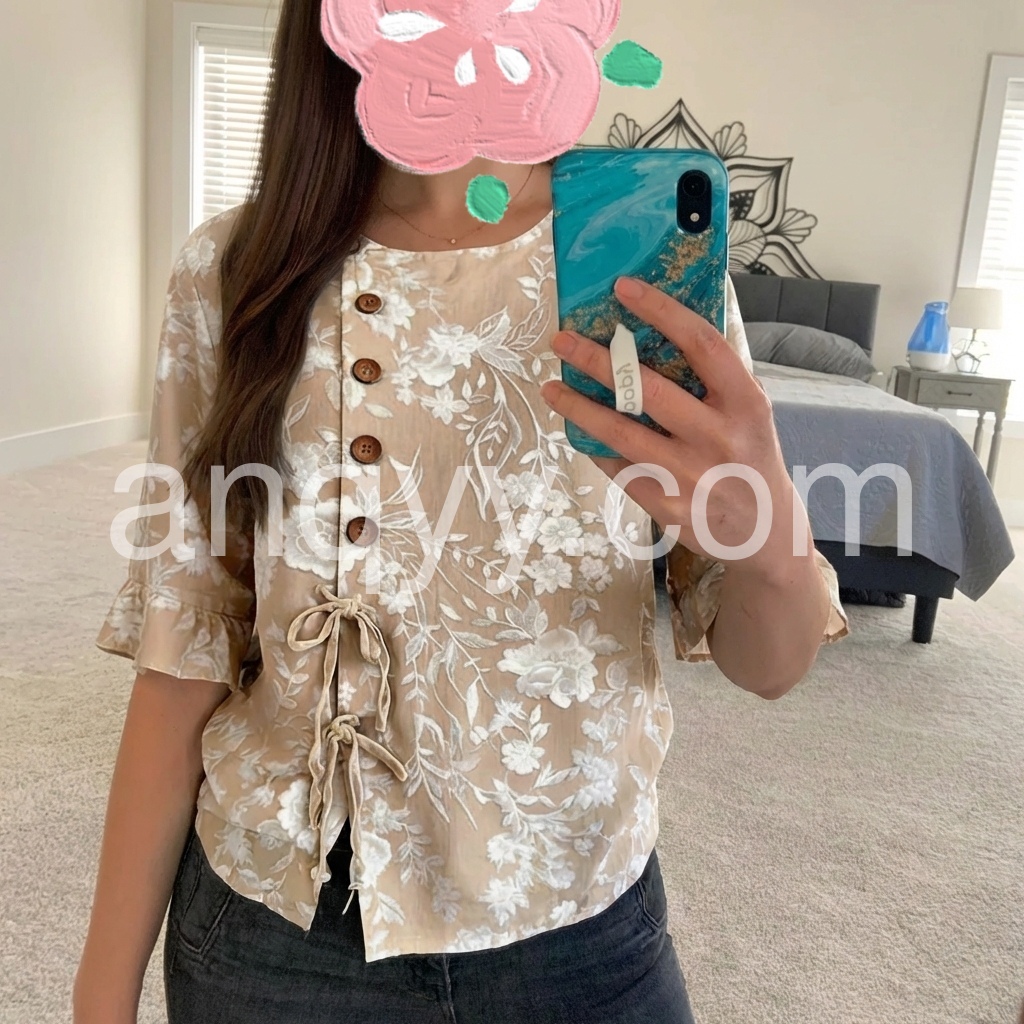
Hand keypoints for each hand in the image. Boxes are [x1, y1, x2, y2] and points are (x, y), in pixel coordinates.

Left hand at [540, 276, 802, 576]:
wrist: (767, 533)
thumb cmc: (750, 458)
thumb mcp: (750, 414)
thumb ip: (714, 380)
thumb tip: (656, 332)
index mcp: (745, 402)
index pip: (701, 343)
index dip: (661, 311)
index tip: (623, 288)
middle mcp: (719, 436)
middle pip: (647, 389)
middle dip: (598, 360)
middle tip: (562, 339)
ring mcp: (691, 475)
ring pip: (621, 432)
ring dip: (579, 407)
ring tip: (551, 387)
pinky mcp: (667, 507)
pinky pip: (619, 468)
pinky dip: (594, 446)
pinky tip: (577, 430)